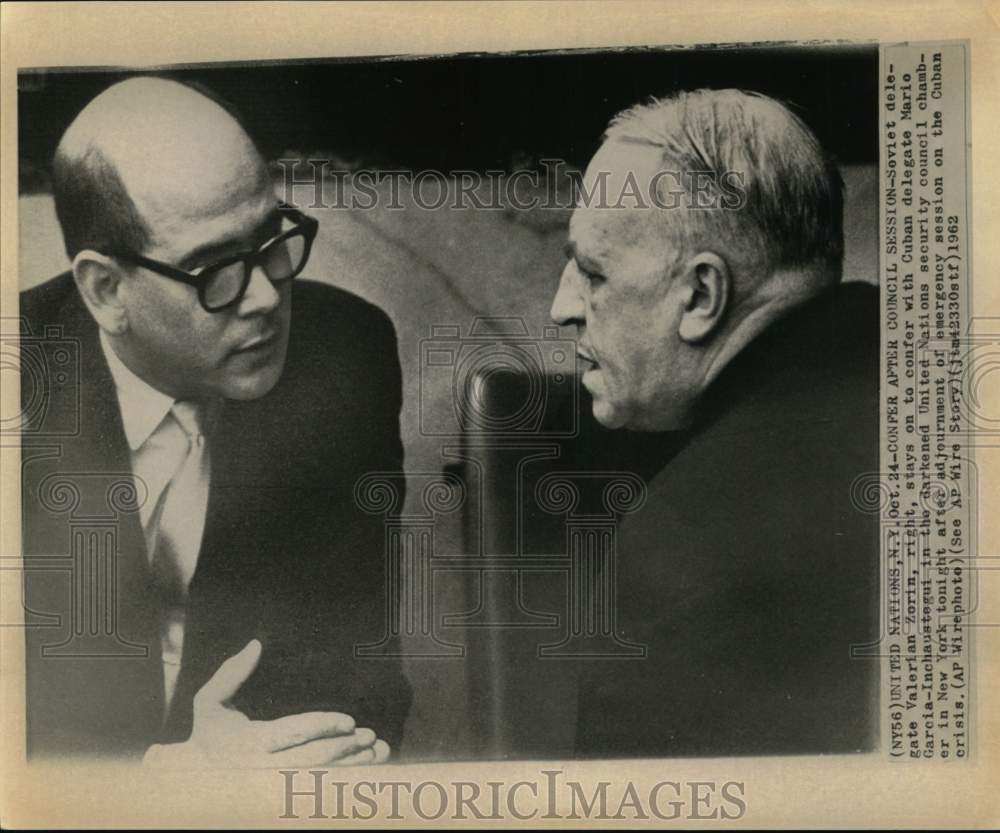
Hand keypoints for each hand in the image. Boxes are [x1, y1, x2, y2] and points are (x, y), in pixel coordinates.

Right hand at [143, 639, 390, 767]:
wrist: (195, 781)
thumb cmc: (208, 735)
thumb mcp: (209, 702)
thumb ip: (231, 674)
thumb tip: (256, 644)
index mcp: (249, 743)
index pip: (291, 734)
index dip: (321, 727)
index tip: (348, 721)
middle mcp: (263, 770)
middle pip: (311, 761)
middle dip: (343, 748)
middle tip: (368, 735)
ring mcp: (274, 788)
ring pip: (319, 779)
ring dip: (352, 767)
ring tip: (377, 750)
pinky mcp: (282, 798)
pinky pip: (319, 790)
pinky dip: (346, 779)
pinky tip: (368, 767)